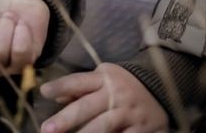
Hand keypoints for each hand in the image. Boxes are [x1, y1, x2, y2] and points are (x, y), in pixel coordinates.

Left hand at [40, 63, 168, 132]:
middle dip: (66, 119)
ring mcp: (128, 112)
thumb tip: (54, 95)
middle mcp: (115, 94)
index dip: (61, 86)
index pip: (78, 81)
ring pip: (103, 125)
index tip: (43, 91)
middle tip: (47, 129)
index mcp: (104, 78)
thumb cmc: (124, 85)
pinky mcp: (140, 129)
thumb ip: (80, 88)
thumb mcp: (104, 79)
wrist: (162, 88)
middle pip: (87, 107)